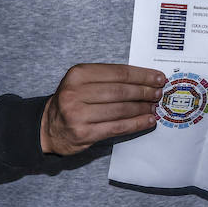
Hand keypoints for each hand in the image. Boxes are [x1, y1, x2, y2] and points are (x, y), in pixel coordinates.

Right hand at [40, 64, 167, 155]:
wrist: (47, 127)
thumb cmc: (73, 101)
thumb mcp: (83, 82)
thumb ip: (110, 78)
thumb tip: (147, 80)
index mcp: (78, 74)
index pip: (119, 73)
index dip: (142, 75)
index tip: (159, 77)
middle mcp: (75, 93)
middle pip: (121, 91)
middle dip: (145, 92)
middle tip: (159, 93)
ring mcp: (78, 114)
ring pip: (121, 109)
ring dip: (143, 108)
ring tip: (155, 107)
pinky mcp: (83, 133)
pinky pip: (117, 127)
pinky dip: (136, 124)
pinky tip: (148, 120)